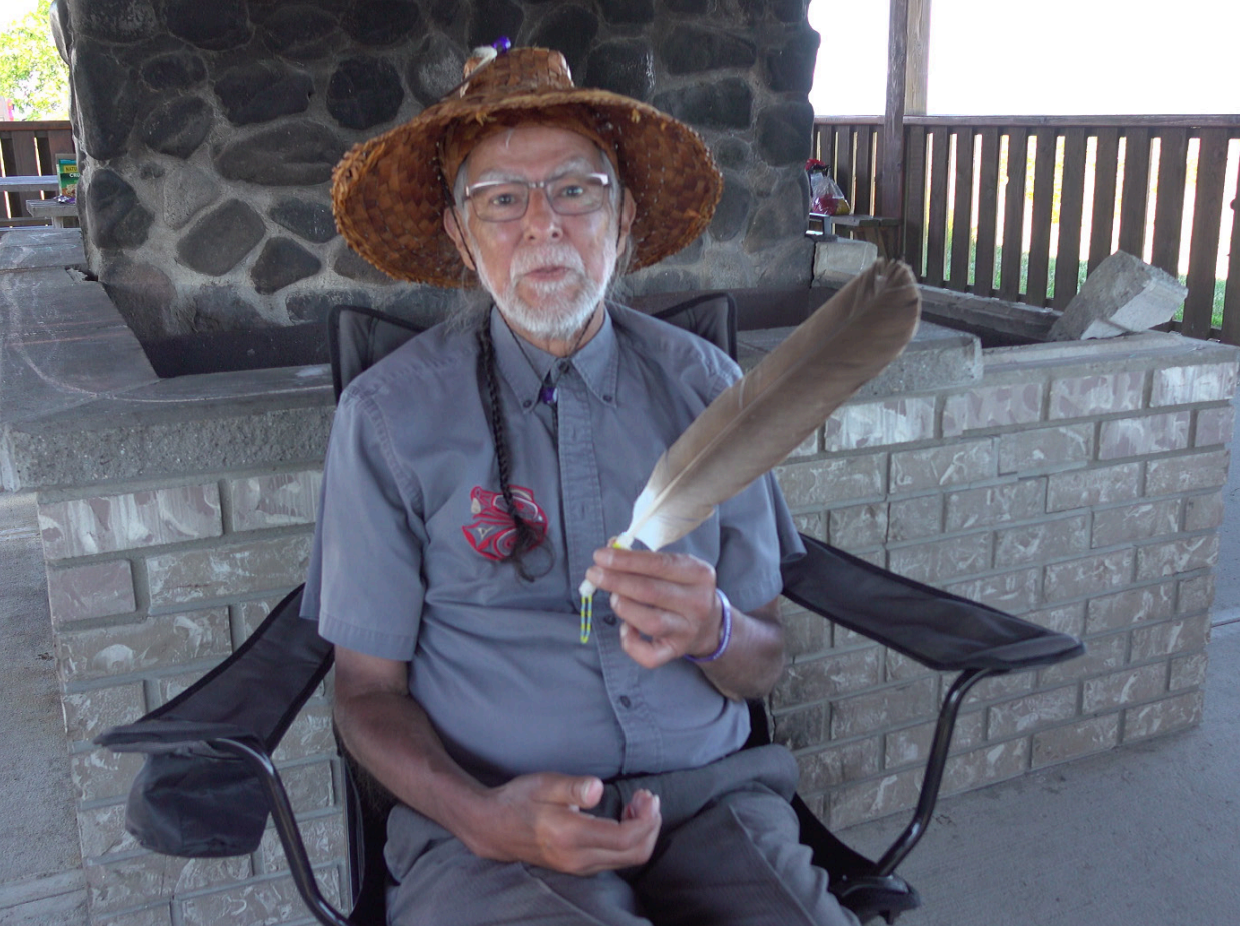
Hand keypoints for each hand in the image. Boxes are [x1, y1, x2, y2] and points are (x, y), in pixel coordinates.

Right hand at [465, 772, 660, 874]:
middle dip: (650, 826)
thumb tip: (599, 788)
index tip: (648, 796)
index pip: (626, 839)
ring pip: (627, 860)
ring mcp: (577, 867)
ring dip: (641, 833)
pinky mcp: (577, 867)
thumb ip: (574, 787)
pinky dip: (629, 840)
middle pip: (634, 854)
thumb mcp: (545, 784)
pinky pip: (615, 859)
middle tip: (647, 798)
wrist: (492, 827)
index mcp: (571, 836)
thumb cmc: (519, 800)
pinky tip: (623, 817)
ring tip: (637, 804)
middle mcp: (577, 859)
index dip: (647, 819)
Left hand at [584, 546, 721, 668]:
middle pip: (651, 591)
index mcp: (699, 574)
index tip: (600, 556)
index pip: (660, 564)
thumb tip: (609, 549)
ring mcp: (688, 630)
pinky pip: (650, 655)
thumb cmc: (681, 589)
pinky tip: (625, 629)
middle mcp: (698, 602)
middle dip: (617, 581)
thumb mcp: (674, 567)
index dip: (627, 560)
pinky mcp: (676, 651)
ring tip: (613, 598)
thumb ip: (643, 558)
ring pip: (651, 622)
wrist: (708, 624)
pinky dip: (631, 643)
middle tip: (594, 573)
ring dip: (624, 607)